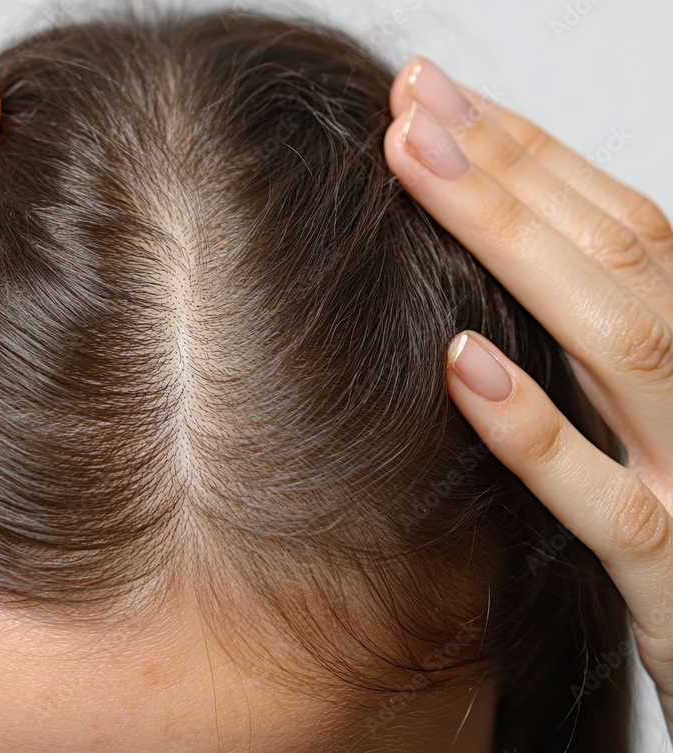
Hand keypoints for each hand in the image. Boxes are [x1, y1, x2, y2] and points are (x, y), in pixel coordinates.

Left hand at [384, 58, 672, 735]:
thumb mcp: (650, 420)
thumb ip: (595, 341)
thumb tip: (509, 249)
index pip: (618, 226)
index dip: (528, 153)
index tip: (437, 100)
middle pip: (613, 254)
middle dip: (506, 168)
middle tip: (412, 100)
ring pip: (619, 341)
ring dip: (511, 242)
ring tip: (414, 167)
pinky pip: (606, 502)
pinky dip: (534, 428)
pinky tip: (460, 362)